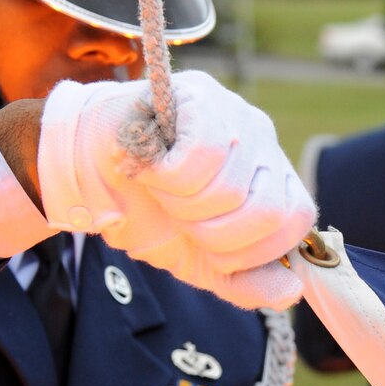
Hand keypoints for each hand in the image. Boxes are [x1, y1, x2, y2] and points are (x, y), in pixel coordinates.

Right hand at [37, 71, 315, 309]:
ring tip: (162, 189)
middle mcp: (263, 141)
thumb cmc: (150, 214)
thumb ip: (247, 282)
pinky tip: (153, 167)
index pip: (296, 220)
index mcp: (273, 179)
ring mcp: (235, 113)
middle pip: (266, 211)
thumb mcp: (201, 262)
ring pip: (230, 189)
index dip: (251, 250)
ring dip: (183, 205)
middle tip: (180, 216)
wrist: (89, 179)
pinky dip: (169, 177)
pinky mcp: (199, 95)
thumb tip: (291, 290)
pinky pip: (202, 155)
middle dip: (212, 233)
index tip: (210, 247)